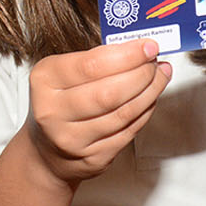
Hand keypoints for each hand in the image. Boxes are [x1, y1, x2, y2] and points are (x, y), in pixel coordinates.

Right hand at [25, 40, 170, 185]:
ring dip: (149, 92)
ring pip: (123, 113)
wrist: (47, 151)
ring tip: (160, 77)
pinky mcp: (92, 158)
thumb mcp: (63, 73)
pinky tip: (150, 98)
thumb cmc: (60, 102)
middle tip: (155, 63)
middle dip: (142, 74)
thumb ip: (97, 59)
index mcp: (45, 80)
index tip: (148, 47)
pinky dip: (145, 111)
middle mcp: (53, 111)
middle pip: (109, 92)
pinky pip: (128, 132)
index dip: (127, 55)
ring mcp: (72, 139)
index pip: (91, 65)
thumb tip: (140, 49)